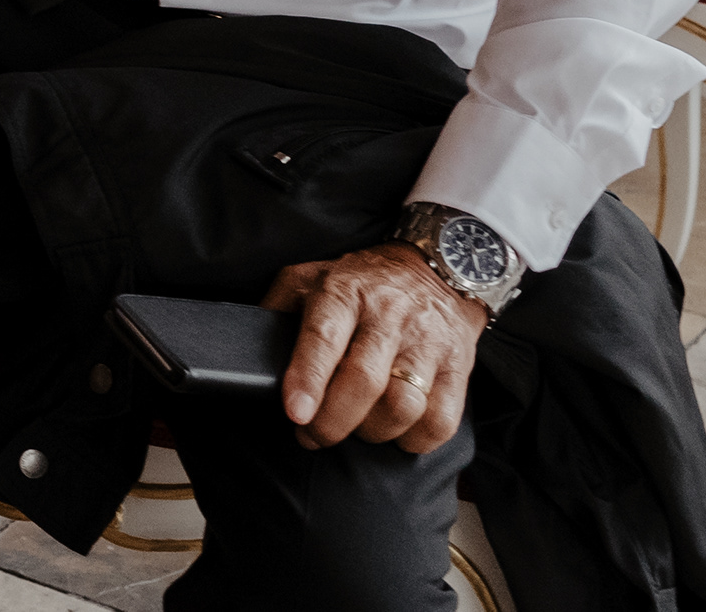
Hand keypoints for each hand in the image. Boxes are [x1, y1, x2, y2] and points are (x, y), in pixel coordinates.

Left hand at [268, 243, 485, 452]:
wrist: (438, 266)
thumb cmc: (364, 280)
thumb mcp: (312, 275)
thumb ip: (279, 305)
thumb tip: (246, 342)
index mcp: (344, 291)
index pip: (324, 336)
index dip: (308, 378)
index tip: (295, 413)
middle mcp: (389, 316)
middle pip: (364, 380)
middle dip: (333, 421)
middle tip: (312, 436)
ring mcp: (428, 342)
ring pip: (403, 405)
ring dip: (373, 432)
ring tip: (355, 430)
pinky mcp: (459, 368)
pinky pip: (442, 420)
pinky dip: (416, 439)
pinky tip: (396, 434)